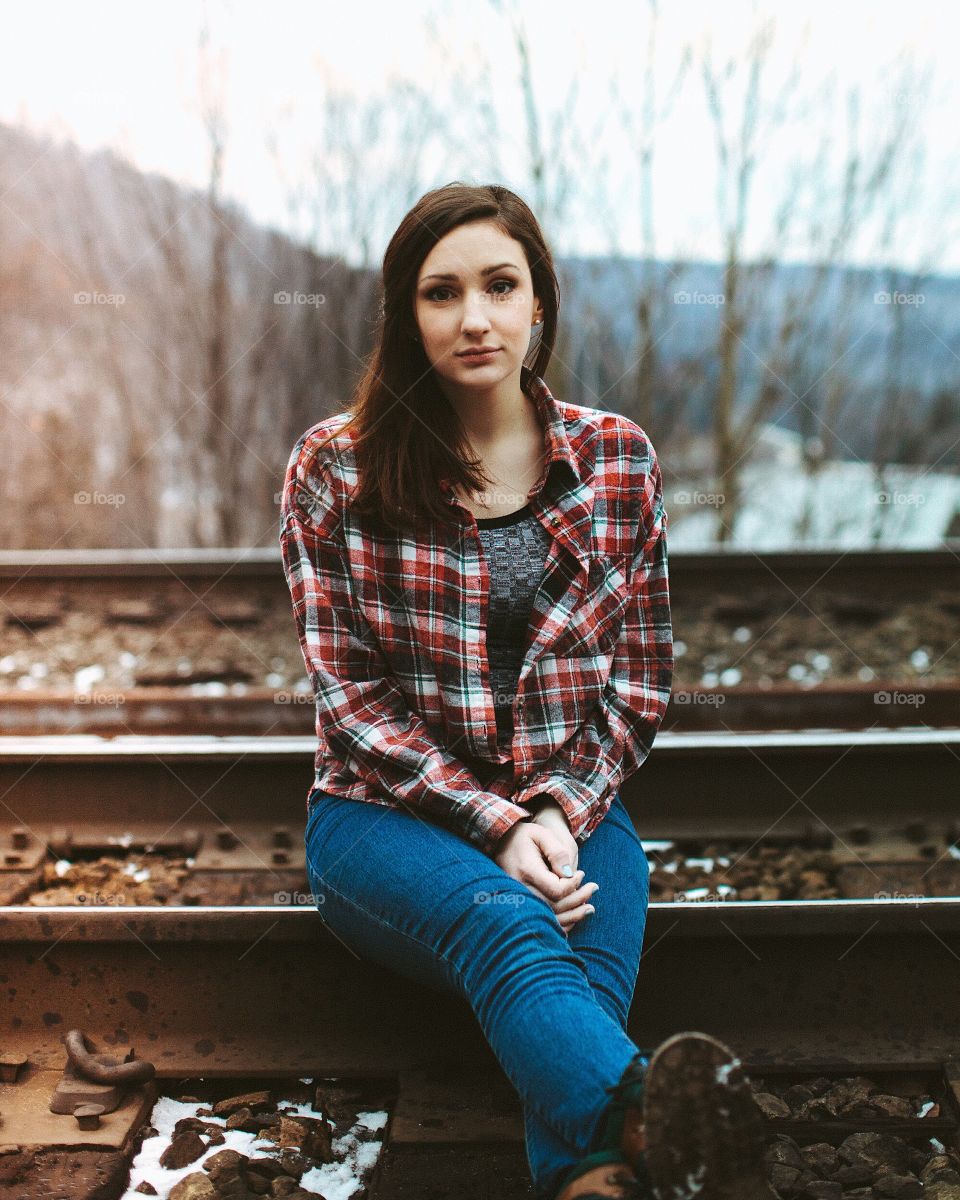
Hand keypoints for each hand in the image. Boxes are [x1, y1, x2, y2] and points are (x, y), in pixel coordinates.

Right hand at [491, 819, 598, 935]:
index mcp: (527, 870)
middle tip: (594, 888)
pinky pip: (541, 920)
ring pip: (549, 917)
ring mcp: (518, 899)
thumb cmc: (525, 836)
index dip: (573, 885)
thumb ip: (558, 852)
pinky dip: (560, 922)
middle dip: (578, 900)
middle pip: (555, 906)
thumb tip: (571, 874)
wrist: (501, 842)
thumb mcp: (542, 835)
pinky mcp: (519, 904)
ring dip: (573, 915)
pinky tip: (574, 917)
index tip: (581, 874)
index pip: (556, 890)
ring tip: (590, 908)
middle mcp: (520, 889)